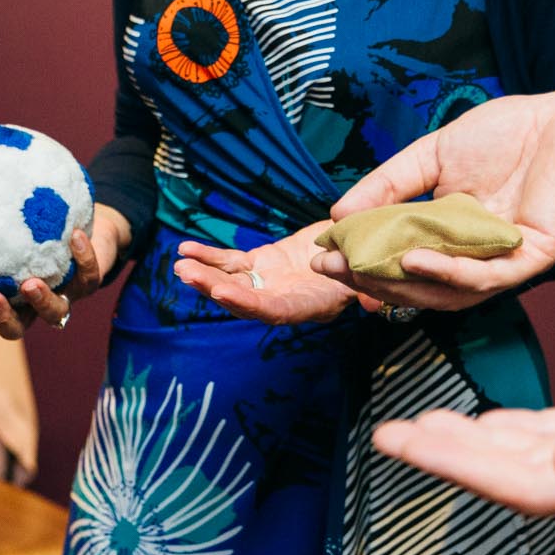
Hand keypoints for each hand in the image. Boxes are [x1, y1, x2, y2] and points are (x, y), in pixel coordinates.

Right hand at [0, 205, 130, 339]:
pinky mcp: (88, 284)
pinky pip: (88, 276)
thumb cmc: (33, 222)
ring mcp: (62, 297)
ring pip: (53, 313)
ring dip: (41, 301)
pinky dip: (82, 258)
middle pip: (14, 328)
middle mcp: (31, 305)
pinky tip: (74, 236)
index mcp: (6, 297)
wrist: (83, 228)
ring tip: (30, 283)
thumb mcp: (5, 216)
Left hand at [175, 225, 360, 323]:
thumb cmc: (367, 258)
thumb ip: (367, 290)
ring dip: (204, 274)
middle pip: (244, 300)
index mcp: (309, 306)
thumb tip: (373, 304)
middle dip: (214, 288)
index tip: (221, 292)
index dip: (247, 303)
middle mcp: (283, 299)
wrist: (357, 242)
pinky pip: (230, 262)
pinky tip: (185, 249)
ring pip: (232, 281)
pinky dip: (208, 256)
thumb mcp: (368, 271)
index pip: (273, 311)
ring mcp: (268, 282)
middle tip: (189, 275)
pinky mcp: (259, 263)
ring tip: (181, 264)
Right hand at [320, 81, 554, 309]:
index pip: (397, 260)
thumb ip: (389, 185)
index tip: (320, 255)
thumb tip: (337, 213)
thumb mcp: (433, 155)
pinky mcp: (530, 258)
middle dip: (367, 279)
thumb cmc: (513, 132)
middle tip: (329, 268)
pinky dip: (445, 275)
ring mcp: (500, 263)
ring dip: (399, 286)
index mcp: (449, 237)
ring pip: (444, 294)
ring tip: (359, 270)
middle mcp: (472, 258)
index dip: (358, 261)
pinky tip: (412, 261)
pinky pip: (482, 280)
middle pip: (413, 285)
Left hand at [372, 291, 554, 515]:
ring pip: (535, 455)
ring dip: (473, 443)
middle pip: (518, 474)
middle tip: (384, 433)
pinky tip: (488, 419)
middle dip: (449, 457)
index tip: (404, 445)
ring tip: (414, 426)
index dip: (463, 470)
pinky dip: (519, 427)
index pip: (530, 486)